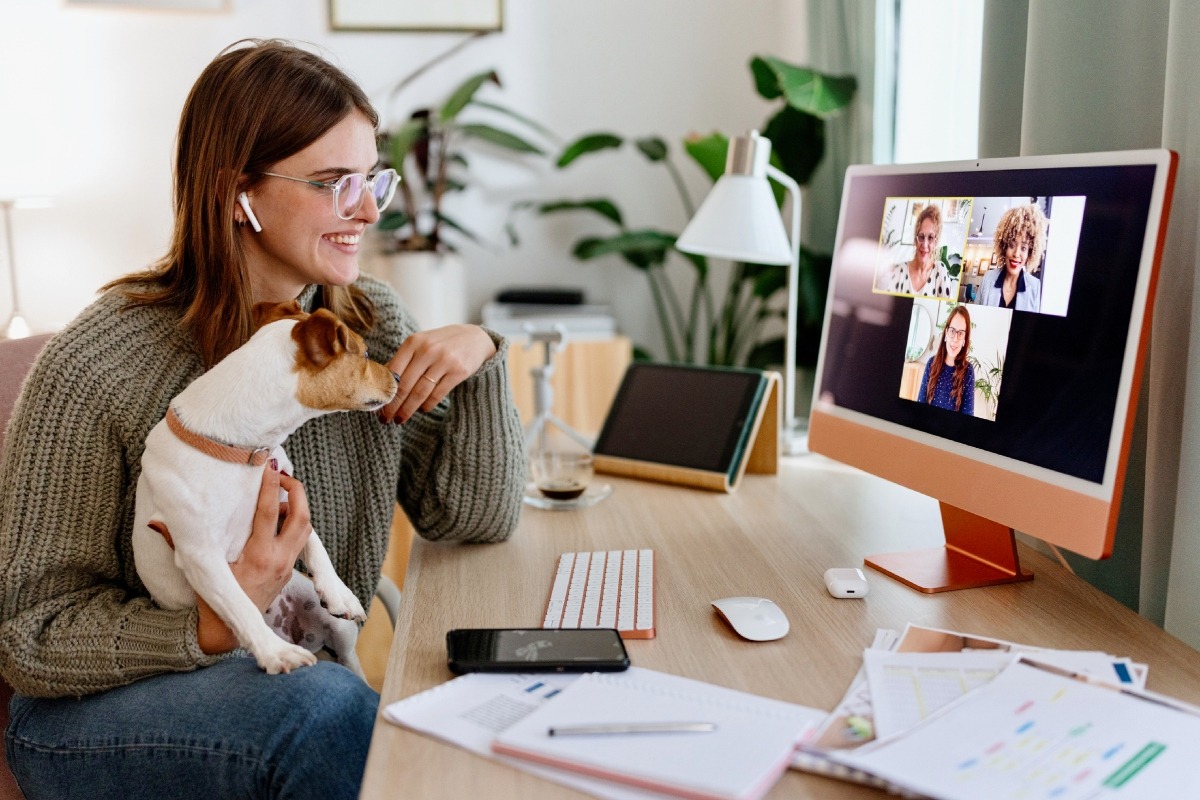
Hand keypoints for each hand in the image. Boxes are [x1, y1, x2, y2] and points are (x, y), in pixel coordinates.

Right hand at [196, 465, 311, 653]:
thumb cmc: (213, 601)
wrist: (229, 632)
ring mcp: (287, 566)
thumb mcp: (198, 571)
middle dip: (297, 491)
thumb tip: (154, 521)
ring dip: (299, 506)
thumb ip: (179, 543)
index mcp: (257, 557)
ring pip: (306, 528)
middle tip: (282, 474)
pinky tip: (281, 513)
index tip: (269, 467)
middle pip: (301, 517)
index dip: (270, 487)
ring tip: (282, 491)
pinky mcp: (290, 570)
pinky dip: (296, 522)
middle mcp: (277, 560)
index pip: (268, 513)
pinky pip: (301, 540)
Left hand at [378, 324, 496, 423]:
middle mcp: (428, 350)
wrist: (475, 338)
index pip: (393, 372)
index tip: (378, 406)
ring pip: (420, 392)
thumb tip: (383, 384)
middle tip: (386, 419)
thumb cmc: (441, 343)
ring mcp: (444, 361)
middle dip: (394, 405)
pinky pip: (437, 394)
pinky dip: (427, 405)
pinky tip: (422, 409)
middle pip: (405, 385)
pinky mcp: (458, 372)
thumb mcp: (421, 344)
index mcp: (413, 342)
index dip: (384, 392)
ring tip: (401, 419)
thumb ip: (404, 360)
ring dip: (408, 409)